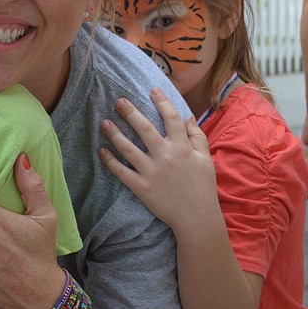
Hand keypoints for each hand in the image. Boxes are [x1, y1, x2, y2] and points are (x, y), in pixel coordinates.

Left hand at [99, 88, 216, 233]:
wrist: (196, 218)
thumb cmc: (202, 187)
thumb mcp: (205, 160)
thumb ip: (197, 137)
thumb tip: (188, 117)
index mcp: (182, 147)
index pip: (171, 118)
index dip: (161, 102)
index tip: (152, 90)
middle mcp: (165, 156)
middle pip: (144, 128)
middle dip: (129, 112)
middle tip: (118, 101)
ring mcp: (151, 171)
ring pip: (128, 147)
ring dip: (114, 133)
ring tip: (103, 122)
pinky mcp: (141, 187)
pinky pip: (121, 171)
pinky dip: (110, 161)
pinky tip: (102, 151)